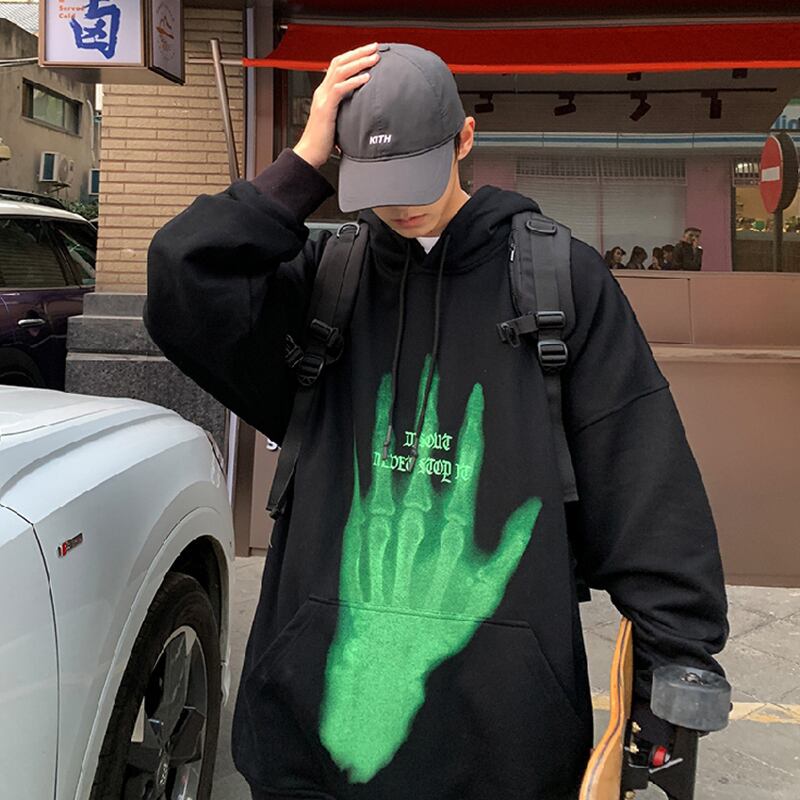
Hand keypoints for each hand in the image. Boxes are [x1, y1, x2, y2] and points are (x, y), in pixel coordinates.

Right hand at [293, 43, 379, 169]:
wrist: (309, 154)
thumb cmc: (323, 141)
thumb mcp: (337, 121)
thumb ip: (346, 110)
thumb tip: (362, 109)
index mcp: (325, 93)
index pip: (338, 66)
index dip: (353, 56)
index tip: (369, 52)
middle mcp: (322, 91)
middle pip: (339, 62)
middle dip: (358, 53)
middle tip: (375, 48)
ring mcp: (322, 98)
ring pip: (340, 71)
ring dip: (358, 63)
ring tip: (374, 59)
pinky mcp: (325, 108)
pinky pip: (339, 89)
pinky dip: (353, 82)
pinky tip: (366, 78)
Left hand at [319, 359, 541, 782]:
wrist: (383, 650)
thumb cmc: (440, 622)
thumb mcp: (489, 590)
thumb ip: (511, 545)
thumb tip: (533, 508)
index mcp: (454, 523)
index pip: (468, 459)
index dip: (472, 422)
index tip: (473, 394)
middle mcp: (419, 512)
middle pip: (426, 445)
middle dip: (430, 404)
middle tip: (430, 369)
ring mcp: (384, 515)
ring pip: (389, 452)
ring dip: (392, 414)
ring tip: (392, 380)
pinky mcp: (358, 525)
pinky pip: (361, 478)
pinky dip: (364, 449)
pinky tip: (362, 426)